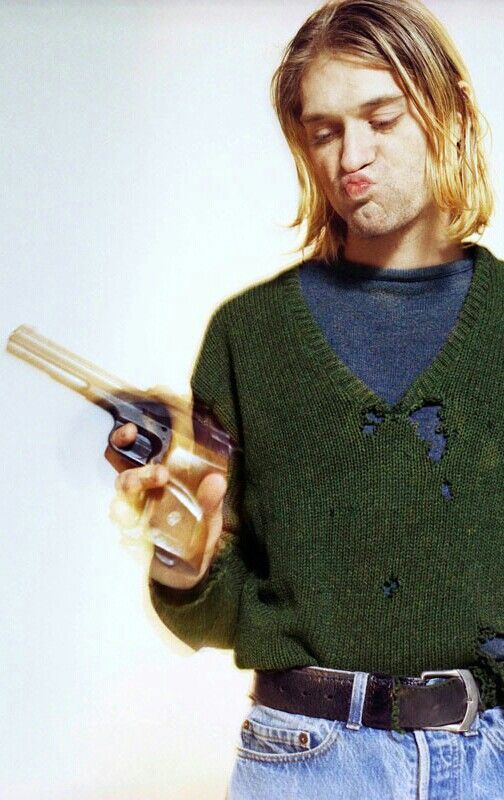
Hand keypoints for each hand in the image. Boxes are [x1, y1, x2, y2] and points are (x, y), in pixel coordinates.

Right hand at [109, 422, 227, 589]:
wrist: (192, 573)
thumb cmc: (197, 537)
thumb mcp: (210, 517)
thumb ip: (211, 501)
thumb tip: (217, 481)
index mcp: (156, 483)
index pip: (133, 454)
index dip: (124, 439)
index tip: (131, 431)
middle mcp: (141, 497)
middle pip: (125, 479)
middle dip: (138, 475)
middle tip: (160, 475)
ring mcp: (134, 520)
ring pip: (118, 505)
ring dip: (129, 503)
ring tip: (144, 505)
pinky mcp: (132, 542)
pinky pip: (123, 534)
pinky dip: (130, 534)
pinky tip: (140, 537)